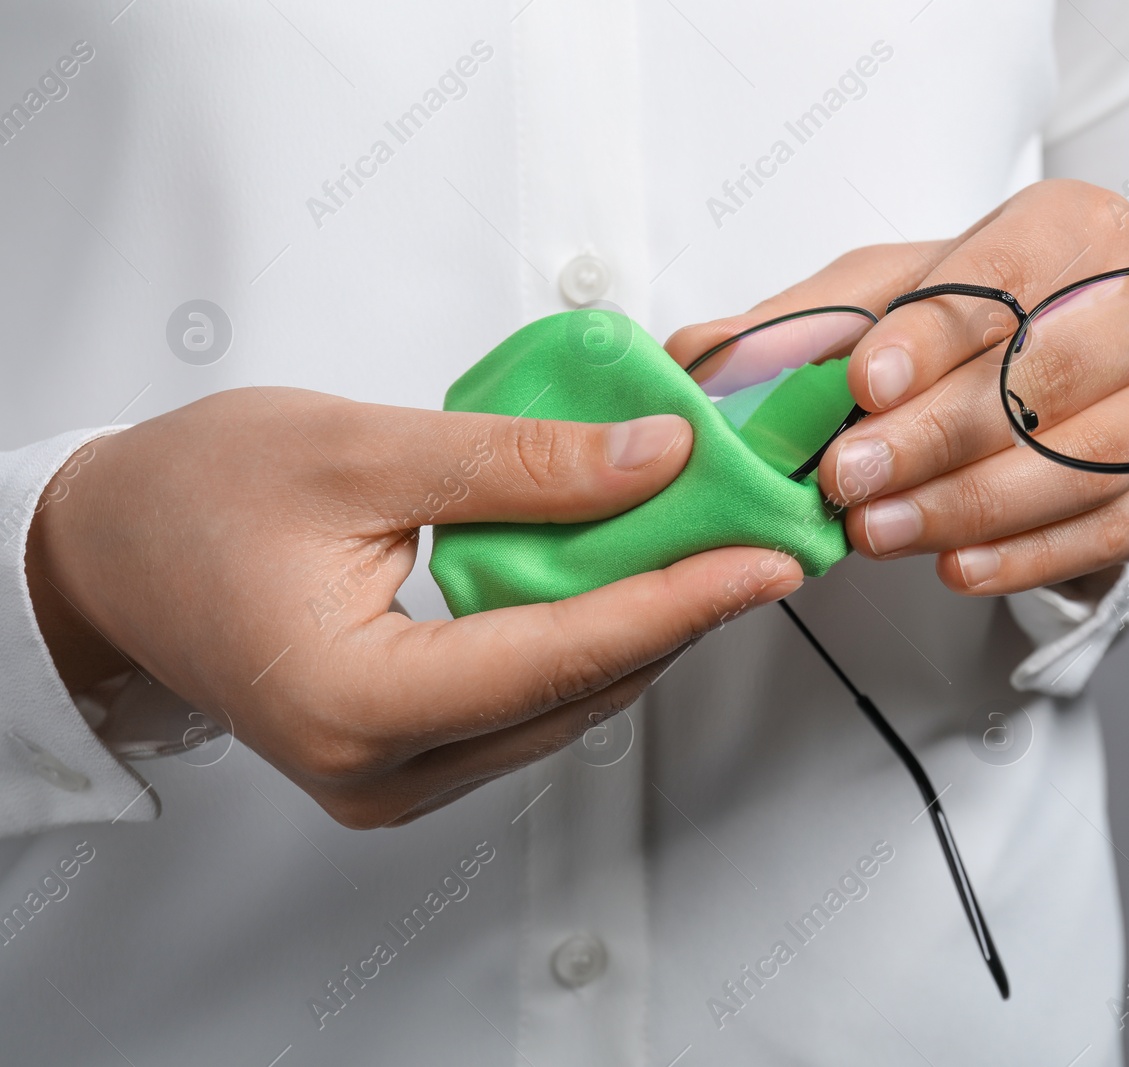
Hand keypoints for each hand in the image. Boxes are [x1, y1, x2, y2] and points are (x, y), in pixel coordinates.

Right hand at [26, 389, 800, 826]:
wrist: (106, 552)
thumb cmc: (193, 497)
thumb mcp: (363, 450)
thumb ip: (520, 464)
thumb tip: (654, 460)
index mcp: (357, 703)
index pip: (563, 656)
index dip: (680, 602)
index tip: (767, 559)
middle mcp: (380, 770)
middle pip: (577, 691)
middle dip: (676, 611)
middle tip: (756, 539)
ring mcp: (391, 779)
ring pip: (561, 706)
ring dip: (637, 626)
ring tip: (707, 548)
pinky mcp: (402, 759)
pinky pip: (525, 705)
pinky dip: (581, 640)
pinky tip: (622, 578)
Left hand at [667, 180, 1128, 595]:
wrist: (1046, 386)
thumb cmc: (957, 332)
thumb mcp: (869, 304)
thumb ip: (790, 328)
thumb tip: (697, 365)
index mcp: (1074, 228)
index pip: (1006, 276)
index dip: (932, 334)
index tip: (863, 384)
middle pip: (1047, 374)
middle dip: (938, 435)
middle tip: (846, 479)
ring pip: (1085, 461)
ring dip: (970, 504)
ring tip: (876, 533)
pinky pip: (1113, 530)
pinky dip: (1031, 557)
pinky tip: (954, 566)